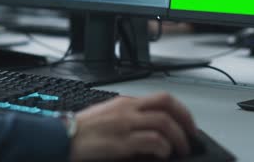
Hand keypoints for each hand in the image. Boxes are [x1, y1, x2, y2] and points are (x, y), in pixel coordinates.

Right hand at [70, 92, 196, 160]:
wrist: (61, 138)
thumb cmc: (83, 131)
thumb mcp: (109, 116)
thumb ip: (129, 117)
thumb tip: (152, 130)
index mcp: (126, 103)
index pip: (161, 98)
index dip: (180, 111)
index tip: (188, 124)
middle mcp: (128, 109)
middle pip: (167, 104)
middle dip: (185, 119)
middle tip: (191, 136)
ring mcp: (125, 124)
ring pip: (163, 122)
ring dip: (178, 137)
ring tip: (181, 150)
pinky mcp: (121, 142)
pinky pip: (152, 140)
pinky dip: (163, 148)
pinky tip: (163, 155)